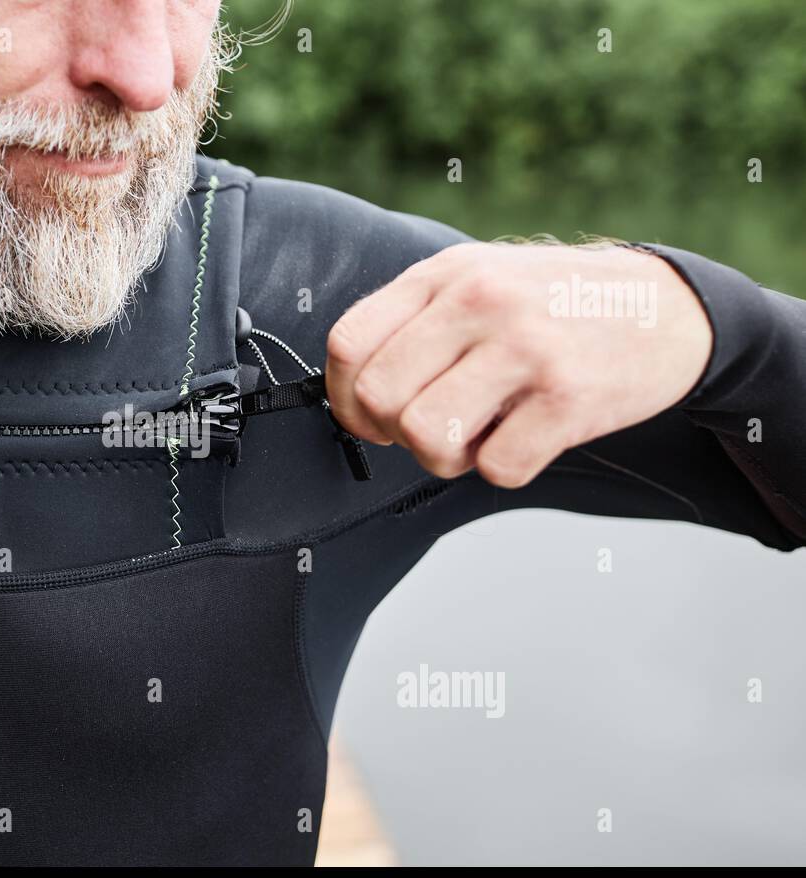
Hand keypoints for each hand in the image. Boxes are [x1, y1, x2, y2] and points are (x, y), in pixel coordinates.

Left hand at [325, 242, 713, 486]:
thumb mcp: (476, 278)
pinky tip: (524, 436)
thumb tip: (351, 388)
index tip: (368, 416)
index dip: (344, 396)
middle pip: (379, 397)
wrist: (668, 307)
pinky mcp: (569, 398)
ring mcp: (526, 348)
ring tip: (476, 435)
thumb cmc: (554, 304)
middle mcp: (480, 303)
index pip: (348, 344)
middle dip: (393, 432)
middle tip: (427, 429)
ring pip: (427, 436)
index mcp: (445, 275)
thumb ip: (414, 319)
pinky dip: (502, 466)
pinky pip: (497, 467)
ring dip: (443, 457)